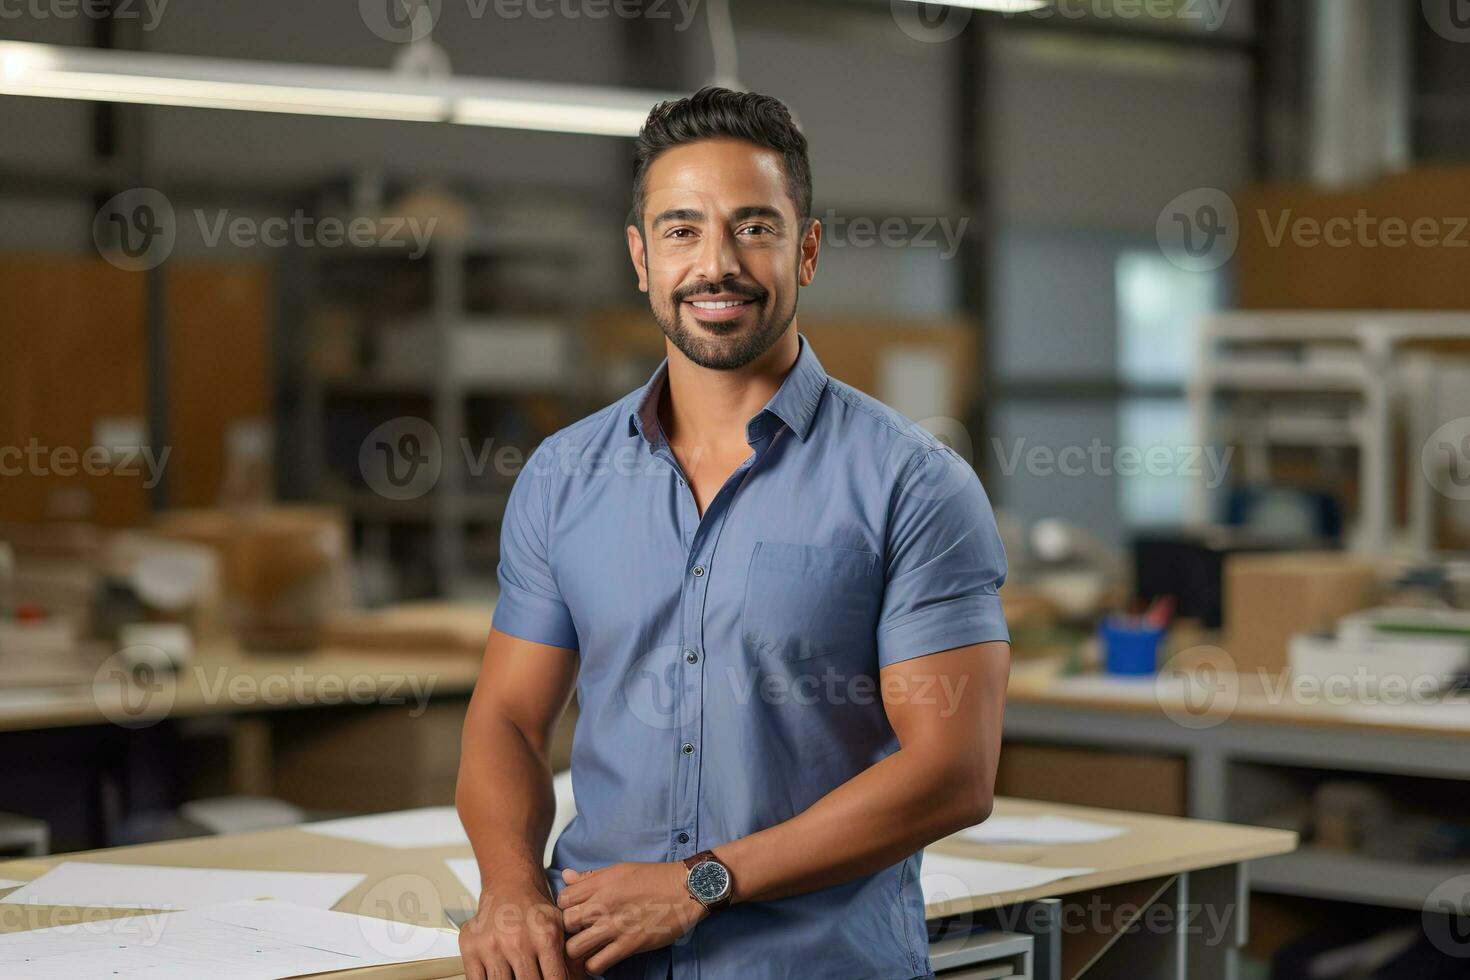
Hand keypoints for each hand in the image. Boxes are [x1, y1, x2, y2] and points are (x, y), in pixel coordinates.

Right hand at [459, 874, 585, 979]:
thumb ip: (567, 955)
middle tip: (534, 977)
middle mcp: (518, 942)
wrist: (509, 886)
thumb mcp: (559, 926)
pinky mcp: (471, 949)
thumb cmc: (534, 909)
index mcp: (545, 937)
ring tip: (517, 975)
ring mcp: (492, 947)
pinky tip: (499, 976)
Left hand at [556, 862, 707, 974]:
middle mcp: (604, 904)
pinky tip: (600, 958)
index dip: (566, 906)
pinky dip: (594, 965)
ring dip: (578, 949)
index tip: (576, 911)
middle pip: (565, 923)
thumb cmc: (654, 878)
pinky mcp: (629, 944)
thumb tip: (566, 876)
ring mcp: (616, 926)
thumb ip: (591, 876)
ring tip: (587, 948)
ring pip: (575, 947)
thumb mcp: (620, 869)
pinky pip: (597, 963)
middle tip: (581, 931)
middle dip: (569, 929)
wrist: (685, 889)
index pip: (563, 898)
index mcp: (602, 883)